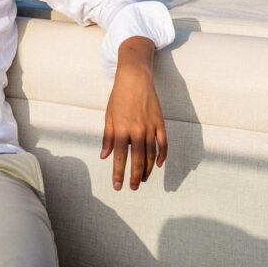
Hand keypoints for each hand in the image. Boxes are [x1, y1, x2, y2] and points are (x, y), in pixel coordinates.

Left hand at [100, 37, 166, 190]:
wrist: (135, 79)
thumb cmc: (118, 97)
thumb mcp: (108, 116)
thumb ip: (107, 137)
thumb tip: (104, 156)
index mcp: (121, 129)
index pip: (119, 157)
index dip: (118, 173)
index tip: (118, 186)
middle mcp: (136, 131)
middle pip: (138, 160)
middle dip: (135, 177)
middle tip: (133, 187)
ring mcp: (150, 127)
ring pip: (151, 155)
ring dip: (148, 170)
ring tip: (143, 180)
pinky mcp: (160, 123)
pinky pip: (163, 144)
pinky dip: (162, 156)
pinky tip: (159, 165)